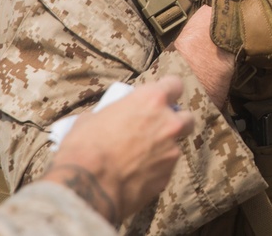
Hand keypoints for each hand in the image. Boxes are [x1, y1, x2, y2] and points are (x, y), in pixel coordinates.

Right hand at [41, 76, 194, 224]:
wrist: (86, 186)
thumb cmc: (84, 147)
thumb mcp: (91, 119)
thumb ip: (110, 114)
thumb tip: (104, 119)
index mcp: (152, 100)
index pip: (175, 85)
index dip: (169, 90)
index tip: (162, 97)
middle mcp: (169, 123)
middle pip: (186, 118)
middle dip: (175, 123)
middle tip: (156, 130)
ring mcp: (171, 151)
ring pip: (176, 147)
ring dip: (163, 150)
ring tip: (138, 159)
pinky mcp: (167, 176)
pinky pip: (165, 170)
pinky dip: (154, 171)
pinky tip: (134, 177)